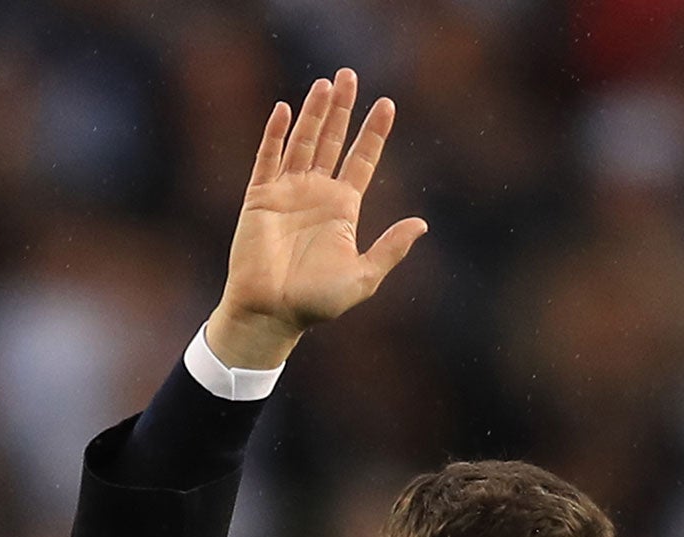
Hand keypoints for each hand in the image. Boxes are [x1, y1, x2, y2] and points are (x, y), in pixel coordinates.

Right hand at [205, 69, 427, 370]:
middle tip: (350, 76)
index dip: (374, 132)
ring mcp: (288, 193)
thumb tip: (422, 223)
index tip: (387, 104)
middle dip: (342, 109)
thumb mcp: (363, 278)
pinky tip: (285, 109)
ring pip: (303, 142)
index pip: (362, 160)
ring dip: (314, 113)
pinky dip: (276, 134)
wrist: (270, 314)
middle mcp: (317, 193)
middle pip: (332, 140)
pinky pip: (268, 159)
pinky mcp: (260, 198)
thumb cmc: (316, 303)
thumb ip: (390, 249)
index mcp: (343, 208)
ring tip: (326, 83)